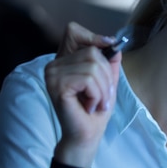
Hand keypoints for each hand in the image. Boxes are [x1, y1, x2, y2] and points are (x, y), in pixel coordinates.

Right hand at [45, 22, 120, 167]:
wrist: (86, 135)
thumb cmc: (95, 110)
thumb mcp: (107, 81)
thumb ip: (109, 61)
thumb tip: (114, 44)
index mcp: (64, 60)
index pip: (73, 31)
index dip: (93, 37)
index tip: (109, 49)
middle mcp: (54, 64)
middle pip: (92, 51)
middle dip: (106, 76)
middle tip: (104, 96)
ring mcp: (52, 74)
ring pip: (92, 67)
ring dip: (103, 89)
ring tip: (97, 103)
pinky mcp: (57, 85)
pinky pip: (88, 80)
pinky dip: (97, 95)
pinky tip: (90, 106)